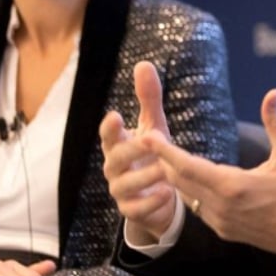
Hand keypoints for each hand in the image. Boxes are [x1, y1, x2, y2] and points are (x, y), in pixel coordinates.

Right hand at [100, 61, 177, 241]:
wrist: (157, 194)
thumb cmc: (152, 154)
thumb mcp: (153, 125)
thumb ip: (149, 98)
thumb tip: (143, 64)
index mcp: (118, 145)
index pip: (108, 135)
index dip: (109, 127)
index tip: (115, 115)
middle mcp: (115, 167)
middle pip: (116, 158)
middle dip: (132, 149)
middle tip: (151, 140)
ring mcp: (121, 190)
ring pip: (126, 184)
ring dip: (145, 176)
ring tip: (165, 169)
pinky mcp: (131, 210)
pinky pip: (136, 209)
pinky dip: (151, 202)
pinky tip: (167, 193)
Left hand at [148, 89, 275, 263]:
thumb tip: (273, 94)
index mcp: (232, 186)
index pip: (188, 166)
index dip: (165, 151)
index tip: (148, 137)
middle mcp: (220, 206)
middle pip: (180, 181)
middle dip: (164, 160)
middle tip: (152, 141)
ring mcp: (220, 222)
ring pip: (187, 196)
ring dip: (177, 177)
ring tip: (167, 158)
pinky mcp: (225, 230)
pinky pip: (199, 209)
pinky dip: (191, 192)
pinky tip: (194, 181)